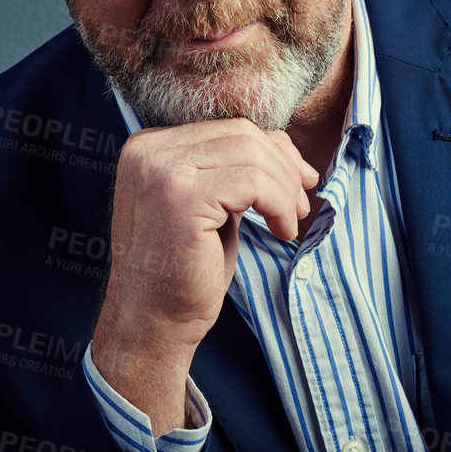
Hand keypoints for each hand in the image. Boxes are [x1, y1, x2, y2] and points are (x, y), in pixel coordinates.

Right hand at [91, 119, 318, 432]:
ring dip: (284, 189)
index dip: (273, 151)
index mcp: (148, 147)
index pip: (227, 128)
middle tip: (302, 204)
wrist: (151, 323)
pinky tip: (280, 232)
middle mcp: (148, 151)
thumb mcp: (210, 207)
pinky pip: (252, 181)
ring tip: (290, 221)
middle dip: (283, 166)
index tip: (299, 182)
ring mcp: (161, 171)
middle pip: (241, 134)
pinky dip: (278, 204)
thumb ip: (231, 170)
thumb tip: (282, 143)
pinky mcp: (181, 196)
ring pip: (251, 154)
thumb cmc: (183, 271)